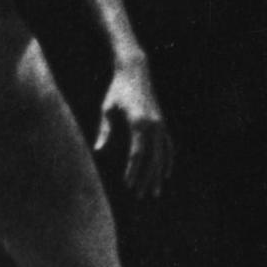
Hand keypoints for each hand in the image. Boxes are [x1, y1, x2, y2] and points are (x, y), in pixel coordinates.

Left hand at [96, 62, 173, 198]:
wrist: (135, 71)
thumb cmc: (117, 90)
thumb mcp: (107, 109)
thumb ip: (105, 130)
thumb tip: (98, 150)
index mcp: (139, 123)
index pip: (137, 154)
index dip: (133, 171)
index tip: (128, 185)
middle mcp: (153, 125)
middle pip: (152, 159)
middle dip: (146, 178)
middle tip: (140, 195)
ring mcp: (160, 124)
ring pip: (162, 155)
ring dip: (157, 174)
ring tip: (154, 192)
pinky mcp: (162, 122)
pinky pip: (168, 146)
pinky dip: (167, 160)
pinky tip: (165, 173)